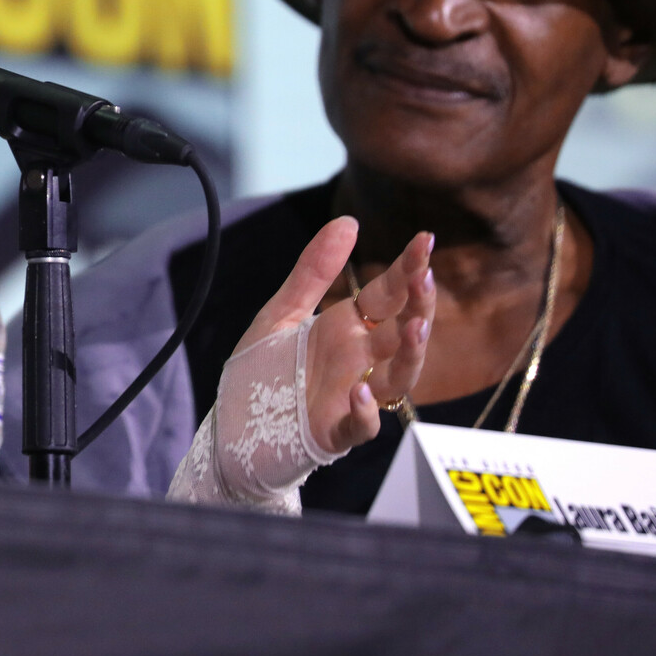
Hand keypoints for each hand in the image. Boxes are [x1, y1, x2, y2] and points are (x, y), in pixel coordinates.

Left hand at [229, 217, 433, 456]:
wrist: (231, 433)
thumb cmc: (260, 374)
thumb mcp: (281, 314)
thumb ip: (313, 272)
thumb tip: (348, 221)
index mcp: (347, 329)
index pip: (387, 294)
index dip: (407, 268)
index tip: (425, 238)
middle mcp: (358, 361)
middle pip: (402, 331)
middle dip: (418, 305)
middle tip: (423, 278)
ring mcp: (351, 398)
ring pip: (398, 377)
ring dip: (411, 355)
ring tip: (414, 328)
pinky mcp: (334, 433)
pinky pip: (361, 425)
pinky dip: (365, 410)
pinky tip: (361, 390)